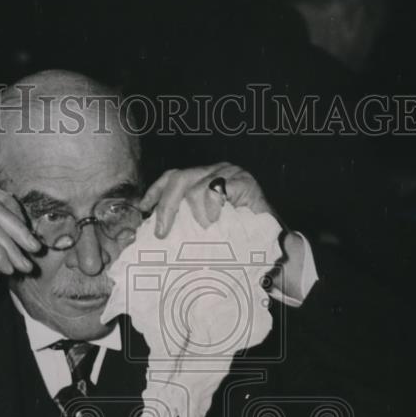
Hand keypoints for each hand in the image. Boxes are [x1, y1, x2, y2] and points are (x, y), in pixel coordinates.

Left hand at [139, 162, 277, 238]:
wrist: (271, 245)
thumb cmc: (236, 239)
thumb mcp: (204, 229)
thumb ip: (184, 222)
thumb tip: (153, 231)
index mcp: (204, 179)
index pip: (173, 176)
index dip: (156, 190)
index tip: (143, 207)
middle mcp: (216, 171)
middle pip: (180, 178)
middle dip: (166, 205)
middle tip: (162, 232)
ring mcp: (231, 174)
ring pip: (197, 184)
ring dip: (194, 211)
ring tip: (202, 228)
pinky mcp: (245, 182)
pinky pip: (218, 188)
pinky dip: (211, 205)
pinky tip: (213, 220)